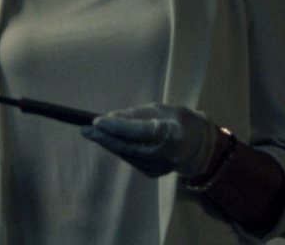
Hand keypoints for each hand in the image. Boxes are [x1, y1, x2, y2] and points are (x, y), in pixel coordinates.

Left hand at [81, 103, 218, 178]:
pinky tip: (107, 140)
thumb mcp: (159, 109)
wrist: (198, 146)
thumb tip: (109, 118)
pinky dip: (118, 149)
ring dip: (108, 143)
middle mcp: (166, 155)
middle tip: (86, 129)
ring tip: (91, 131)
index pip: (140, 131)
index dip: (117, 127)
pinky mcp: (152, 174)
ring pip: (127, 155)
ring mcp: (159, 168)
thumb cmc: (177, 120)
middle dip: (105, 138)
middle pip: (129, 147)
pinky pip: (130, 159)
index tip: (97, 120)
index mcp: (171, 134)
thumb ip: (135, 115)